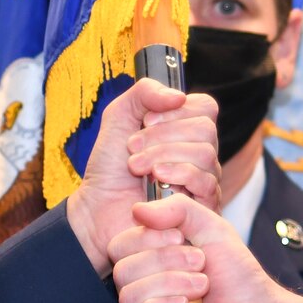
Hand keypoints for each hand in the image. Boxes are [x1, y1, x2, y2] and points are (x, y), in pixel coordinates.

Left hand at [67, 78, 219, 273]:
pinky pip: (205, 182)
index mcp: (185, 131)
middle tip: (132, 149)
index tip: (145, 122)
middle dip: (162, 136)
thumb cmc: (109, 168)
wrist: (97, 209)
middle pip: (205, 129)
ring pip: (204, 154)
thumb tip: (178, 96)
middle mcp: (200, 155)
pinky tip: (155, 182)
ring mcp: (204, 181)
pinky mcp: (203, 208)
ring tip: (136, 168)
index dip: (175, 111)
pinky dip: (176, 175)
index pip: (205, 107)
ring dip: (162, 156)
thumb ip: (145, 92)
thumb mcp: (119, 117)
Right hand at [109, 194, 302, 302]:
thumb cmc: (238, 277)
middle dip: (164, 262)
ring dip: (169, 284)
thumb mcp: (212, 228)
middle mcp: (142, 291)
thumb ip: (178, 209)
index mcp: (150, 263)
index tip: (181, 238)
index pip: (121, 245)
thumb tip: (137, 209)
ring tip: (202, 286)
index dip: (148, 238)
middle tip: (201, 264)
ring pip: (128, 296)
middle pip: (122, 269)